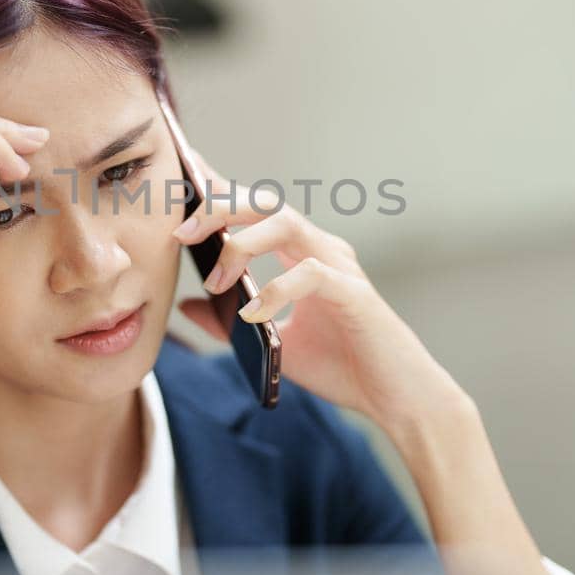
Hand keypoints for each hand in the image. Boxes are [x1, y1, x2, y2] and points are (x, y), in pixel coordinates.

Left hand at [172, 148, 466, 437]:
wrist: (393, 396)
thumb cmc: (341, 364)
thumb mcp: (271, 343)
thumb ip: (227, 323)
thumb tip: (184, 305)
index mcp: (302, 253)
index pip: (256, 209)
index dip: (219, 189)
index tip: (180, 178)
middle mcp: (320, 249)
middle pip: (265, 203)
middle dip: (220, 208)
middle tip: (181, 234)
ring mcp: (339, 266)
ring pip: (285, 223)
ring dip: (242, 244)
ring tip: (216, 280)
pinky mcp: (353, 293)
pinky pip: (310, 274)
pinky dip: (275, 291)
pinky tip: (252, 315)